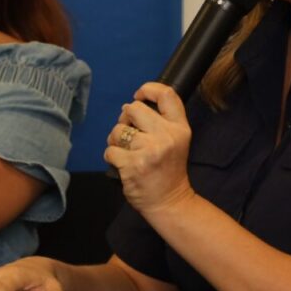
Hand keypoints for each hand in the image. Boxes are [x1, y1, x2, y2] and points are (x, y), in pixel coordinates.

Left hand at [103, 82, 195, 217]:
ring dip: (116, 140)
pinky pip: (110, 150)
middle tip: (129, 133)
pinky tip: (122, 164)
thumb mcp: (176, 141)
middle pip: (133, 108)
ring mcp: (149, 150)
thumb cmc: (169, 171)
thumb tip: (128, 107)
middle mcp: (167, 136)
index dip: (148, 89)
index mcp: (180, 128)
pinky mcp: (132, 165)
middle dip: (125, 119)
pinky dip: (112, 156)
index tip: (139, 96)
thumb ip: (159, 122)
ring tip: (126, 152)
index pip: (167, 94)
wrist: (170, 202)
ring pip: (118, 130)